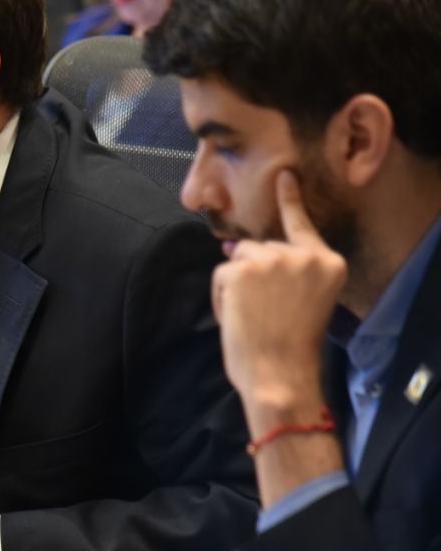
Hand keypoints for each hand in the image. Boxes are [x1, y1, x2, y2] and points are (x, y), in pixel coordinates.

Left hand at [212, 170, 345, 429]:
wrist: (280, 375)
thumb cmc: (289, 348)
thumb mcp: (302, 302)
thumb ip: (281, 272)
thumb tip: (233, 246)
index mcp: (328, 264)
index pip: (303, 225)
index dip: (289, 199)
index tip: (284, 174)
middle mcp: (304, 255)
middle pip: (261, 246)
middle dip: (251, 273)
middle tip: (263, 313)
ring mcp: (274, 258)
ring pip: (238, 257)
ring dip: (235, 284)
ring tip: (252, 316)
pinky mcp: (244, 266)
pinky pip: (221, 273)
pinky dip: (221, 296)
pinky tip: (238, 317)